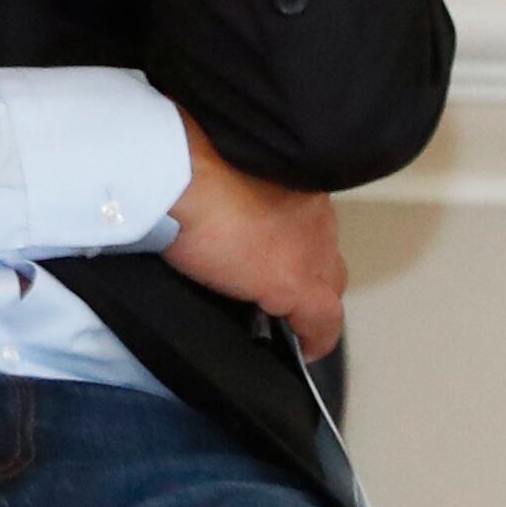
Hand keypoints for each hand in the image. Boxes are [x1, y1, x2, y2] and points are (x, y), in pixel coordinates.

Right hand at [158, 108, 345, 360]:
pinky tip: (305, 350)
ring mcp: (309, 244)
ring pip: (327, 279)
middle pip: (324, 247)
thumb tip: (202, 189)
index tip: (270, 249)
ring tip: (282, 314)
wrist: (178, 171)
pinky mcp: (295, 283)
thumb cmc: (181, 156)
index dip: (290, 236)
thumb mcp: (208, 163)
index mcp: (291, 173)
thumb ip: (221, 178)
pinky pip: (322, 320)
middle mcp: (312, 207)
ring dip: (307, 293)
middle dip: (306, 264)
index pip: (303, 213)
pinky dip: (315, 337)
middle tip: (274, 280)